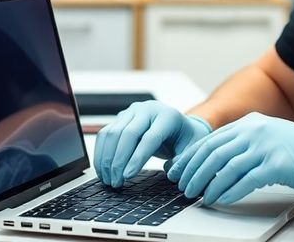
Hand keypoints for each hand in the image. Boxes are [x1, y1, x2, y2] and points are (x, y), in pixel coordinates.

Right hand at [93, 101, 211, 187]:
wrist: (178, 125)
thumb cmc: (185, 140)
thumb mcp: (192, 149)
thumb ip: (183, 161)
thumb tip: (169, 171)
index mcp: (167, 116)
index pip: (149, 137)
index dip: (137, 158)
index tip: (128, 176)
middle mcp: (147, 110)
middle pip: (128, 134)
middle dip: (118, 161)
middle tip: (116, 182)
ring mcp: (132, 112)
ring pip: (113, 133)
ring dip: (107, 159)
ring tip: (109, 180)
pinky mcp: (121, 118)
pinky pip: (106, 134)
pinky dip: (101, 153)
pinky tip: (103, 170)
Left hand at [166, 113, 293, 205]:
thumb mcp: (270, 138)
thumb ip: (247, 144)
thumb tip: (220, 163)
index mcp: (251, 123)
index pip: (211, 139)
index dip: (191, 156)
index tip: (180, 169)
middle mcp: (255, 130)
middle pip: (213, 152)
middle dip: (193, 171)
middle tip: (183, 186)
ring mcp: (266, 145)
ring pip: (225, 166)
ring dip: (208, 184)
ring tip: (199, 196)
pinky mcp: (276, 163)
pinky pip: (244, 180)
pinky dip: (229, 191)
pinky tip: (221, 199)